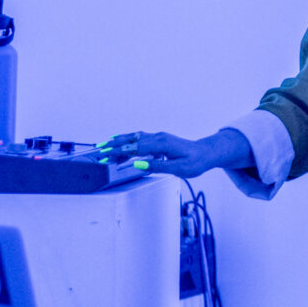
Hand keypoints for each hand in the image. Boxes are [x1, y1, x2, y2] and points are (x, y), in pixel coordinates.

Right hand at [103, 129, 246, 177]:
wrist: (206, 153)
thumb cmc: (195, 162)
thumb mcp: (179, 169)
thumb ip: (158, 166)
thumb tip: (139, 164)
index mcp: (163, 144)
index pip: (137, 148)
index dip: (121, 151)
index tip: (108, 155)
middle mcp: (159, 137)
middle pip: (133, 140)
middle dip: (116, 145)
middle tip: (101, 150)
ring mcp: (159, 137)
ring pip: (135, 137)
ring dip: (120, 141)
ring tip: (106, 146)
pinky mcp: (159, 139)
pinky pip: (140, 138)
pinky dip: (128, 140)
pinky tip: (121, 142)